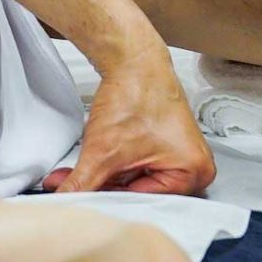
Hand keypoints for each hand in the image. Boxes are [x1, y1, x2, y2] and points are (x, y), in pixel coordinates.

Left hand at [43, 57, 214, 196]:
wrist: (133, 59)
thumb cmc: (136, 95)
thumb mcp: (103, 151)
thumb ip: (82, 184)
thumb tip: (64, 203)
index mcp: (194, 173)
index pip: (145, 201)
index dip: (109, 199)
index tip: (82, 202)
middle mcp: (196, 167)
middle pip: (141, 192)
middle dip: (104, 187)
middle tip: (74, 187)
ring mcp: (182, 154)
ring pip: (136, 179)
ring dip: (106, 176)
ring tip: (82, 170)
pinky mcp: (168, 144)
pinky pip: (139, 165)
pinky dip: (115, 163)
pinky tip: (97, 159)